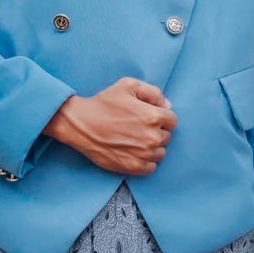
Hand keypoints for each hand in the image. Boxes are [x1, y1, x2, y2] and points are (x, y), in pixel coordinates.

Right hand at [46, 78, 176, 174]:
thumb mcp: (128, 85)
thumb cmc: (103, 103)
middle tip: (138, 127)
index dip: (161, 117)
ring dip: (152, 147)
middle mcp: (152, 137)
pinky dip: (145, 161)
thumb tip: (167, 106)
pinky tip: (133, 152)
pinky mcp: (133, 167)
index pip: (172, 120)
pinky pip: (151, 167)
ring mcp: (143, 154)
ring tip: (135, 140)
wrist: (81, 124)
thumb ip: (153, 92)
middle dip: (156, 131)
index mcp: (154, 117)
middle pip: (167, 137)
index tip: (148, 117)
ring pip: (160, 153)